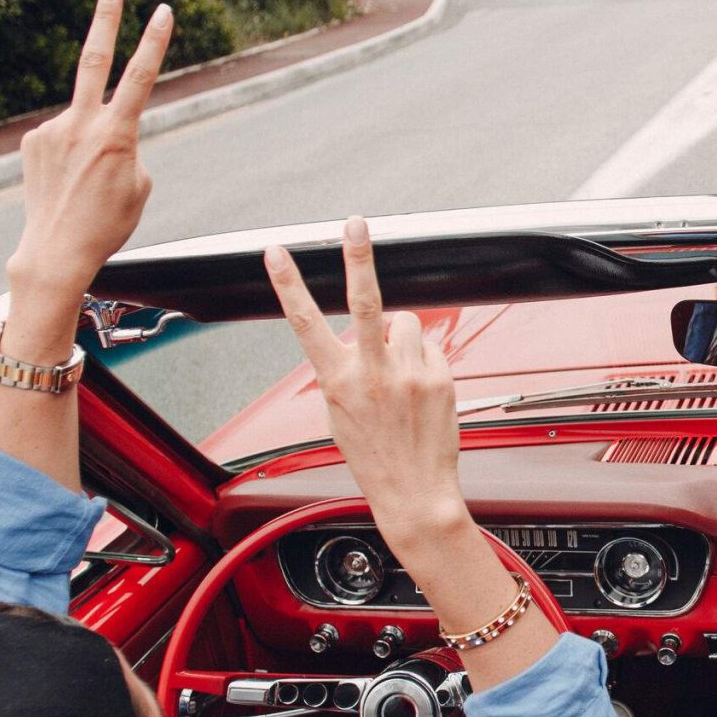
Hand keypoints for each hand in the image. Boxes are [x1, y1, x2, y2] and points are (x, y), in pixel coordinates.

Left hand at [5, 0, 171, 303]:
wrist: (55, 250)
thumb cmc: (106, 223)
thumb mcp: (139, 186)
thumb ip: (128, 147)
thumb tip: (108, 131)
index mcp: (117, 134)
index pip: (141, 76)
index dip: (154, 41)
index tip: (163, 9)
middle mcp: (81, 123)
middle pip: (94, 56)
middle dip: (106, 17)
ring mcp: (52, 129)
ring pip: (82, 120)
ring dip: (89, 143)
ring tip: (84, 183)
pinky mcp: (32, 140)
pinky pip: (60, 138)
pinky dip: (69, 155)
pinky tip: (65, 182)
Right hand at [264, 217, 468, 555]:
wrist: (416, 494)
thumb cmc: (375, 458)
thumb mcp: (340, 415)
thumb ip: (346, 371)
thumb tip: (361, 337)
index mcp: (337, 381)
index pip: (305, 323)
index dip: (289, 285)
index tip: (276, 253)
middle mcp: (372, 373)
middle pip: (365, 300)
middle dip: (358, 256)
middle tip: (355, 222)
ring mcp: (409, 373)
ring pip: (407, 324)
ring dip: (403, 339)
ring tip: (402, 375)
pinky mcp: (439, 377)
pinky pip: (430, 348)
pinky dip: (425, 361)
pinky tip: (421, 392)